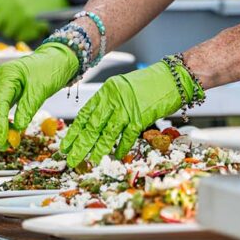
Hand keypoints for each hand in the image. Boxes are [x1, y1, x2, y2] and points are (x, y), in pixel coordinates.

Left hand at [0, 0, 68, 40]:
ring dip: (18, 28)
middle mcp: (9, 6)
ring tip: (30, 18)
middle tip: (19, 16)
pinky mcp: (31, 24)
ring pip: (10, 32)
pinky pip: (23, 36)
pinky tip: (37, 24)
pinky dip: (29, 32)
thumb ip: (6, 3)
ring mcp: (19, 16)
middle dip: (5, 23)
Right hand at [0, 42, 78, 145]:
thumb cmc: (50, 69)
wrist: (56, 59)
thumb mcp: (41, 89)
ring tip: (6, 142)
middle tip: (2, 145)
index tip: (2, 140)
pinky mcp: (3, 91)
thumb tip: (18, 127)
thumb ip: (28, 107)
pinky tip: (8, 131)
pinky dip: (0, 121)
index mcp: (6, 74)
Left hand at [59, 62, 196, 167]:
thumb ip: (109, 103)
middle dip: (81, 145)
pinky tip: (116, 155)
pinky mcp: (141, 117)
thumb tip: (96, 124)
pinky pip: (127, 136)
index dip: (75, 131)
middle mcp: (114, 99)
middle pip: (93, 126)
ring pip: (107, 133)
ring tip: (90, 161)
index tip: (66, 144)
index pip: (86, 114)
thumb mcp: (123, 88)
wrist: (173, 78)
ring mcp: (127, 108)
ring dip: (98, 150)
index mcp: (107, 91)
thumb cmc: (149, 83)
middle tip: (71, 158)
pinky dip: (122, 147)